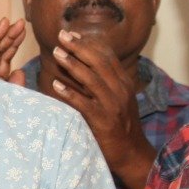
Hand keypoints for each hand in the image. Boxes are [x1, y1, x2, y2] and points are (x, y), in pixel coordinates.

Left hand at [48, 29, 155, 188]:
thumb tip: (87, 66)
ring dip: (73, 64)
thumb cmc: (121, 126)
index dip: (88, 43)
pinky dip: (70, 93)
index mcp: (123, 83)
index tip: (72, 34)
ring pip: (92, 79)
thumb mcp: (119, 100)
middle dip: (79, 47)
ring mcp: (113, 105)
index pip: (106, 56)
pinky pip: (84, 104)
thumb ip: (107, 83)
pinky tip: (55, 85)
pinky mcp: (103, 121)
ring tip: (57, 53)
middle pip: (99, 62)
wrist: (132, 154)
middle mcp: (120, 90)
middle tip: (61, 35)